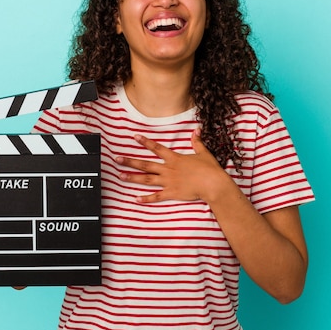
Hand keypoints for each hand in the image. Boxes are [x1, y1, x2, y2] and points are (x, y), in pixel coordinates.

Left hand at [116, 129, 235, 202]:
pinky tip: (136, 199)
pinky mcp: (171, 193)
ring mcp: (168, 181)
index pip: (157, 148)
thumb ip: (197, 142)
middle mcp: (168, 169)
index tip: (134, 137)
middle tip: (117, 159)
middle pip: (145, 164)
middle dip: (130, 161)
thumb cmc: (209, 169)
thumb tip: (196, 130)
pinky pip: (156, 196)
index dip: (145, 142)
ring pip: (146, 179)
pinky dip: (146, 198)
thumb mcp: (203, 153)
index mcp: (175, 159)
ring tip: (121, 176)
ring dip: (133, 178)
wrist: (213, 184)